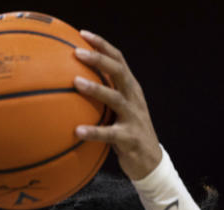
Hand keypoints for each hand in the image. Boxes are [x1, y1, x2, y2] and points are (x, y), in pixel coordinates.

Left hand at [72, 31, 161, 180]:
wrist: (151, 162)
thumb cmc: (128, 132)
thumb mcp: (119, 110)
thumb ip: (105, 95)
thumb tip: (72, 82)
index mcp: (131, 88)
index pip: (118, 60)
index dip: (102, 45)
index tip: (82, 34)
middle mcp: (134, 98)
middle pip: (118, 71)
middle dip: (98, 59)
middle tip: (76, 52)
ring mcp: (133, 117)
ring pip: (116, 98)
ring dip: (96, 89)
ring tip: (76, 82)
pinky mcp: (130, 138)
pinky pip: (110, 134)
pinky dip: (93, 131)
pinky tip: (77, 131)